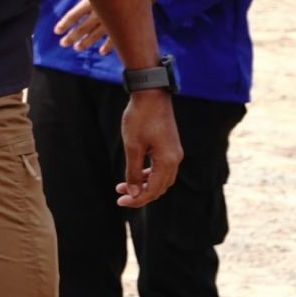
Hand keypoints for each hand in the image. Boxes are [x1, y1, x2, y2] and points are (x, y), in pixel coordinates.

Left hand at [51, 0, 113, 54]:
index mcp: (90, 1)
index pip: (73, 15)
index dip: (64, 24)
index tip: (56, 31)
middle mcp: (98, 13)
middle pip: (82, 28)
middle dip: (72, 37)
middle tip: (63, 44)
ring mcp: (110, 21)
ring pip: (95, 35)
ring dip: (86, 42)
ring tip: (77, 48)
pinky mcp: (122, 25)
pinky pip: (114, 39)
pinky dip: (108, 46)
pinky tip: (101, 52)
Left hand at [116, 89, 183, 208]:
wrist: (151, 94)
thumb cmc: (140, 118)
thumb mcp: (132, 146)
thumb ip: (132, 171)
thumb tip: (134, 193)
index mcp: (168, 161)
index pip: (153, 190)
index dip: (137, 199)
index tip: (120, 202)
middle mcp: (175, 159)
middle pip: (160, 187)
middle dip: (141, 194)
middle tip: (120, 197)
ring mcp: (174, 152)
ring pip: (161, 178)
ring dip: (144, 184)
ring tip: (123, 187)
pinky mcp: (170, 146)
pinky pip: (161, 168)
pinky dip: (148, 174)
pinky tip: (135, 174)